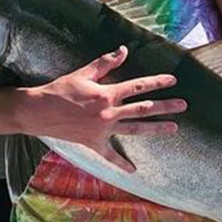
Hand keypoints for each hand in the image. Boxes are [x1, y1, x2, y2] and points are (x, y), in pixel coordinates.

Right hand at [20, 45, 186, 171]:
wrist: (38, 112)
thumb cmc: (60, 90)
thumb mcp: (83, 73)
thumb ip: (105, 63)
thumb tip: (123, 50)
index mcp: (107, 94)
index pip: (138, 86)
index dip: (156, 82)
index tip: (173, 80)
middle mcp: (109, 113)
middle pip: (142, 108)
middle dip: (165, 106)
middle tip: (183, 105)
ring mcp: (103, 130)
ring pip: (135, 129)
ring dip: (155, 128)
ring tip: (173, 128)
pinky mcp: (93, 143)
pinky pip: (110, 155)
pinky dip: (121, 163)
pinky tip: (133, 170)